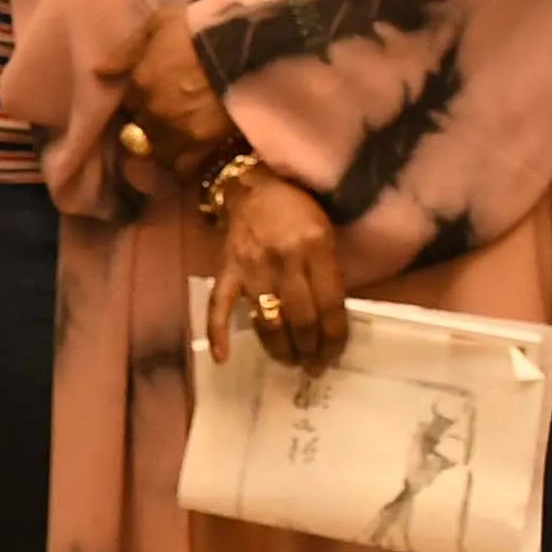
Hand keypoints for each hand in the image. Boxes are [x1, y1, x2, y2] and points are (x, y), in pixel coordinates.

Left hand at [115, 4, 238, 175]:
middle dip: (152, 126)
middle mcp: (152, 110)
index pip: (127, 103)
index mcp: (139, 81)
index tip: (153, 98)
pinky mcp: (203, 146)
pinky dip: (185, 170)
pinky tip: (191, 162)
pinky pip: (185, 170)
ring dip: (167, 149)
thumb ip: (126, 50)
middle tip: (172, 118)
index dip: (140, 101)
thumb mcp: (157, 24)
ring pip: (160, 153)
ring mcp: (177, 131)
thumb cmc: (200, 27)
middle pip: (142, 129)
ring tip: (181, 141)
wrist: (245, 45)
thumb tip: (98, 72)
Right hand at [212, 164, 347, 370]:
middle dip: (310, 350)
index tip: (334, 356)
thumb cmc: (298, 209)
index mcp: (316, 248)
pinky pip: (219, 304)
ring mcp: (252, 267)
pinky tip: (222, 357)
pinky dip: (217, 332)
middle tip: (314, 366)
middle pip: (302, 319)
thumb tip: (332, 321)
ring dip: (280, 350)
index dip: (335, 338)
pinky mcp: (228, 269)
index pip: (331, 306)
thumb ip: (330, 272)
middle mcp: (285, 260)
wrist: (254, 185)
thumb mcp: (326, 233)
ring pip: (268, 320)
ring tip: (290, 363)